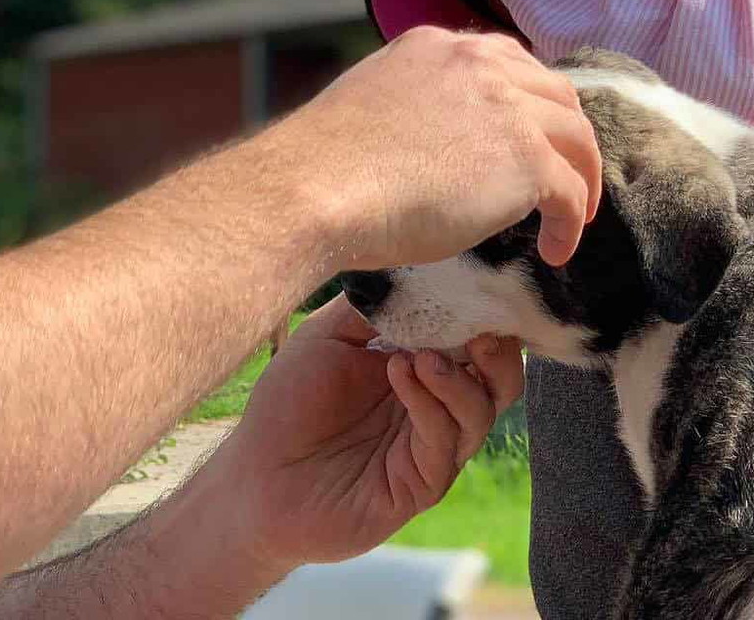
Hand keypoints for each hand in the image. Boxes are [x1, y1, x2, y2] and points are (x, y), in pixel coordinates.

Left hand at [195, 298, 524, 576]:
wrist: (255, 474)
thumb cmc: (287, 403)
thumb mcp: (327, 337)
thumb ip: (370, 308)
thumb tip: (416, 268)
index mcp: (420, 369)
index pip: (475, 342)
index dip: (483, 316)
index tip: (478, 286)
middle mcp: (434, 408)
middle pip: (498, 381)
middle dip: (497, 351)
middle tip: (478, 328)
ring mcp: (430, 448)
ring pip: (480, 413)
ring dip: (457, 378)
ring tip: (421, 356)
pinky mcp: (419, 484)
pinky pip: (444, 442)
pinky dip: (429, 404)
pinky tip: (399, 375)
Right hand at [266, 26, 600, 268]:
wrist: (317, 187)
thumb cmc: (325, 167)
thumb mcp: (371, 108)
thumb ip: (411, 108)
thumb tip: (424, 145)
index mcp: (436, 46)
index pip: (504, 61)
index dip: (525, 100)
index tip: (529, 134)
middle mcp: (477, 63)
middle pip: (554, 91)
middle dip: (565, 134)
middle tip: (563, 174)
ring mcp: (507, 107)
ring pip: (576, 137)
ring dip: (580, 177)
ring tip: (571, 217)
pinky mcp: (526, 158)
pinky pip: (569, 191)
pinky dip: (569, 223)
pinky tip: (553, 251)